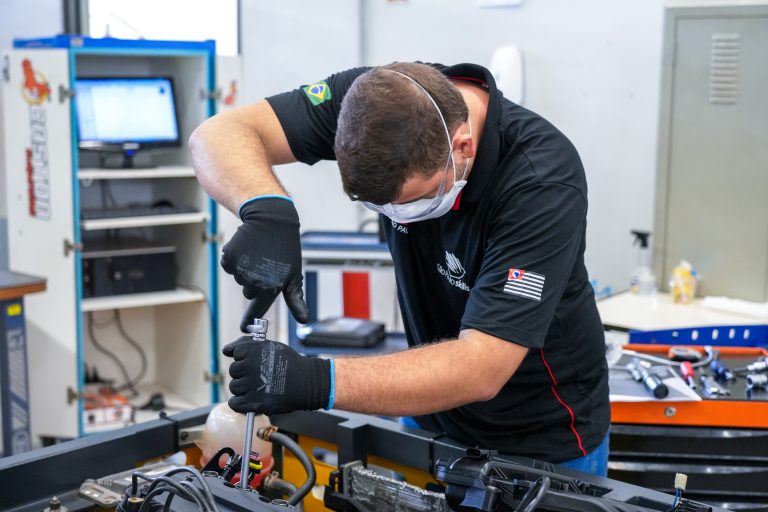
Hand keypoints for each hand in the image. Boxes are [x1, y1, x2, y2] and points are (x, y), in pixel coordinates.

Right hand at [221, 197, 308, 323]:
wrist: (271, 219)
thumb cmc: (285, 250)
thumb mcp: (294, 275)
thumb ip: (295, 299)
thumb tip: (304, 320)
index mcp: (272, 288)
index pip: (258, 309)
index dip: (250, 321)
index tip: (244, 329)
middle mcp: (255, 282)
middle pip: (248, 292)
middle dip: (255, 282)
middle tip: (265, 264)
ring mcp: (241, 270)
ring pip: (239, 278)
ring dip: (246, 268)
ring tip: (258, 253)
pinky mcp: (230, 258)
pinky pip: (228, 265)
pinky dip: (235, 258)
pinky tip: (246, 248)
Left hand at [223, 336, 331, 415]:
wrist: (308, 382)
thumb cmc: (289, 363)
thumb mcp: (270, 346)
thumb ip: (247, 344)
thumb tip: (225, 350)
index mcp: (254, 350)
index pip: (236, 353)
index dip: (245, 358)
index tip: (256, 362)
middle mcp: (250, 366)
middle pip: (233, 371)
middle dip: (244, 373)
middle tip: (260, 376)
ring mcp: (251, 385)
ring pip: (234, 387)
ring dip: (243, 388)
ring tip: (259, 387)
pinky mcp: (253, 402)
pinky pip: (234, 403)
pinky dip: (240, 403)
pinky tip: (252, 399)